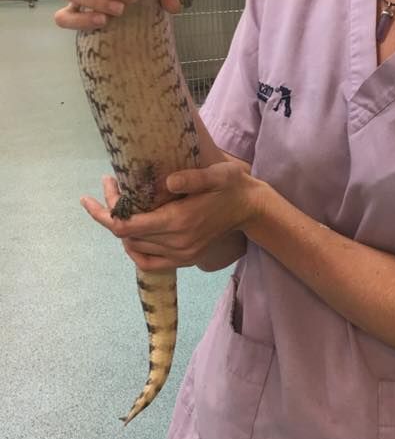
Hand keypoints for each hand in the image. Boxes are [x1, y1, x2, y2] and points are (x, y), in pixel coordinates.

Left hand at [80, 163, 265, 271]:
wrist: (249, 208)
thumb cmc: (231, 186)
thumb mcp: (217, 174)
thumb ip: (193, 178)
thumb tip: (167, 182)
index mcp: (179, 221)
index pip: (128, 226)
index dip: (107, 210)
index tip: (100, 189)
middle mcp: (177, 243)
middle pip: (127, 236)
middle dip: (111, 212)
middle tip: (110, 185)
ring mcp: (181, 255)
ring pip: (134, 248)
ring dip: (121, 228)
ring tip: (118, 204)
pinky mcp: (185, 260)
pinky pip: (149, 263)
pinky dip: (134, 251)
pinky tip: (130, 235)